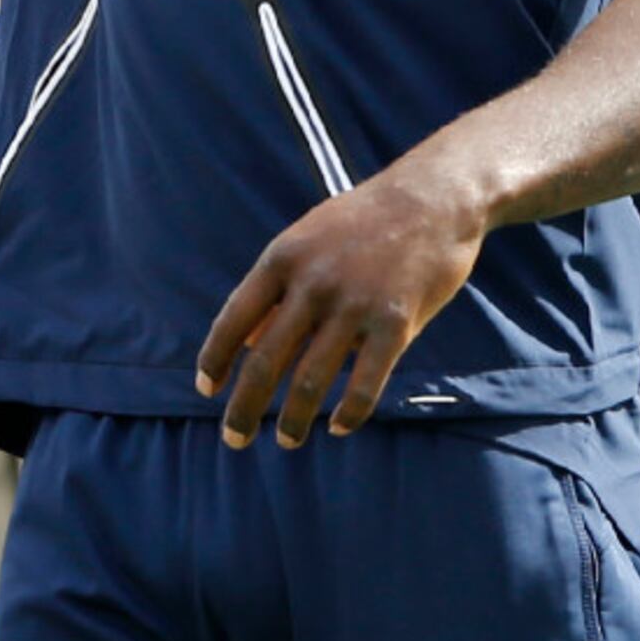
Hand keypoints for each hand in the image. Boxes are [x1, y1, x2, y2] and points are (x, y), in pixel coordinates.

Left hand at [194, 163, 486, 448]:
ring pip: (311, 380)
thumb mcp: (305, 240)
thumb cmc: (362, 222)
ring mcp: (354, 305)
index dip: (215, 359)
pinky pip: (364, 384)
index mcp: (281, 259)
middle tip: (233, 439)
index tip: (206, 389)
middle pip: (265, 360)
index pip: (233, 319)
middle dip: (244, 407)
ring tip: (286, 441)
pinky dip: (348, 413)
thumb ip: (276, 290)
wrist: (433, 199)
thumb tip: (247, 342)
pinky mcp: (395, 324)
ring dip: (294, 419)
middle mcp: (311, 284)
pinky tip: (338, 427)